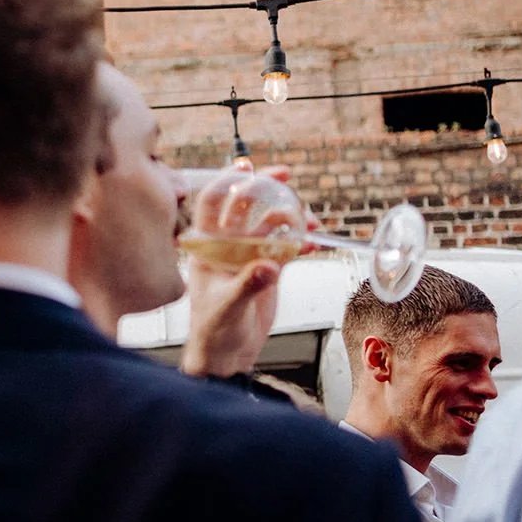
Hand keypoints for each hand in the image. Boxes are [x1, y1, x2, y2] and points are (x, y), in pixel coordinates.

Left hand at [179, 165, 308, 377]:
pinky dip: (301, 242)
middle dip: (264, 186)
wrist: (226, 354)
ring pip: (270, 224)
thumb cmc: (213, 330)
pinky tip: (314, 245)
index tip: (247, 167)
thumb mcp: (228, 307)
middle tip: (285, 175)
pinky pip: (286, 247)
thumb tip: (268, 266)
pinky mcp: (268, 270)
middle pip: (244, 206)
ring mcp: (248, 255)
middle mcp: (227, 246)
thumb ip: (247, 285)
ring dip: (290, 217)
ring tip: (310, 221)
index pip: (212, 204)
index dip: (227, 181)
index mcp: (207, 247)